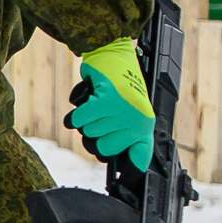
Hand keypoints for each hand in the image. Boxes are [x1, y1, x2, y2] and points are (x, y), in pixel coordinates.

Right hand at [66, 37, 154, 168]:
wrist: (114, 53)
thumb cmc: (121, 85)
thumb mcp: (134, 114)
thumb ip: (136, 143)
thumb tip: (136, 170)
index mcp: (145, 127)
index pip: (126, 157)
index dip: (117, 156)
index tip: (118, 159)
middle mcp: (137, 121)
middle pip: (99, 147)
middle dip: (95, 130)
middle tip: (104, 112)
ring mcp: (123, 111)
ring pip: (88, 132)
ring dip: (87, 117)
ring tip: (99, 101)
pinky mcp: (106, 100)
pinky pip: (80, 121)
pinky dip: (76, 115)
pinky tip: (85, 101)